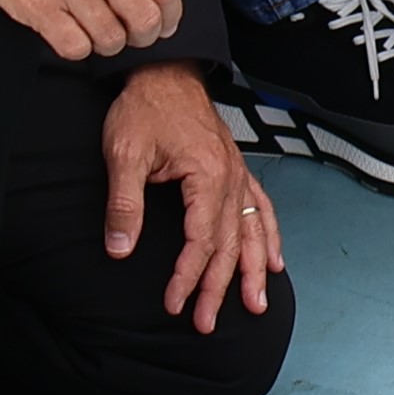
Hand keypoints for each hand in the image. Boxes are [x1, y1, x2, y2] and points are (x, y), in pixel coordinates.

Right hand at [0, 0, 185, 59]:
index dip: (171, 13)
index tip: (166, 24)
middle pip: (143, 18)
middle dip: (144, 35)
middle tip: (134, 37)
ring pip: (110, 39)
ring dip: (108, 43)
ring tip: (97, 33)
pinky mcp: (36, 10)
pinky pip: (73, 48)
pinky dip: (76, 48)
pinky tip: (70, 35)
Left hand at [101, 63, 282, 335]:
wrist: (163, 70)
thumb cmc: (143, 109)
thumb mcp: (124, 154)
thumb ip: (124, 205)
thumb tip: (119, 251)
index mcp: (207, 175)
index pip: (201, 239)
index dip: (188, 276)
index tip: (174, 304)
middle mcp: (231, 177)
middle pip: (230, 242)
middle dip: (219, 286)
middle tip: (206, 324)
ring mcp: (238, 173)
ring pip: (253, 229)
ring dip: (254, 269)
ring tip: (257, 305)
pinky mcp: (235, 169)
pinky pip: (261, 207)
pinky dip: (269, 235)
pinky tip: (274, 260)